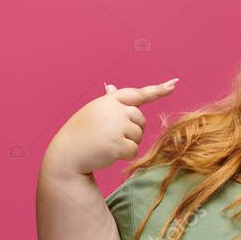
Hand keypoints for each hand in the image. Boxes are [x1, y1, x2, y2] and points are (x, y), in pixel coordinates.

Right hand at [42, 78, 178, 177]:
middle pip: (141, 120)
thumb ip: (108, 101)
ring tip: (106, 144)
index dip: (158, 90)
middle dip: (132, 130)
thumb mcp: (93, 112)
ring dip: (127, 144)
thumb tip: (111, 86)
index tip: (174, 83)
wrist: (65, 155)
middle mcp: (114, 109)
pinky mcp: (117, 143)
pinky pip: (134, 150)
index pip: (138, 94)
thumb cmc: (80, 133)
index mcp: (109, 101)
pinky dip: (125, 155)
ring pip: (138, 136)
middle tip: (111, 136)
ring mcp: (116, 125)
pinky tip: (108, 153)